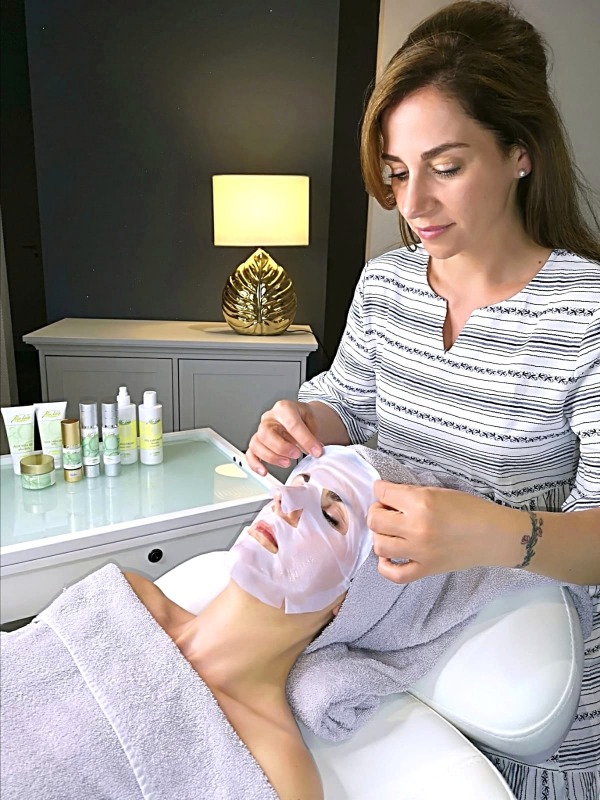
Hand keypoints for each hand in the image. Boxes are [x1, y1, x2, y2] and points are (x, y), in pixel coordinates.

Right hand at [246, 400, 322, 475]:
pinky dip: (255, 464)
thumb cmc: (303, 419)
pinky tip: (264, 471)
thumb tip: (315, 450)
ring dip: (271, 457)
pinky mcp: (258, 442)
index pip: (292, 423)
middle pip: (266, 433)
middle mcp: (269, 418)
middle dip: (282, 447)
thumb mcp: (312, 420)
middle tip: (297, 454)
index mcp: (284, 408)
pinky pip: (250, 453)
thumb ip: (313, 435)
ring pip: (256, 444)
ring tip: (286, 463)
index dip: (305, 439)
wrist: (299, 418)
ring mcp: (261, 430)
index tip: (316, 451)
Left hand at [368, 481, 521, 582]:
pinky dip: (385, 566)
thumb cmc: (470, 508)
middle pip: (375, 520)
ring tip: (391, 531)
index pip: (382, 493)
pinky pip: (394, 574)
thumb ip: (410, 494)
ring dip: (380, 536)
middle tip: (387, 510)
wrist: (493, 535)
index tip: (383, 490)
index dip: (380, 489)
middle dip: (377, 511)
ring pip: (379, 545)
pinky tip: (390, 556)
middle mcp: (416, 527)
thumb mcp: (438, 492)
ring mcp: (419, 552)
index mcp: (421, 502)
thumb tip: (386, 495)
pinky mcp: (425, 569)